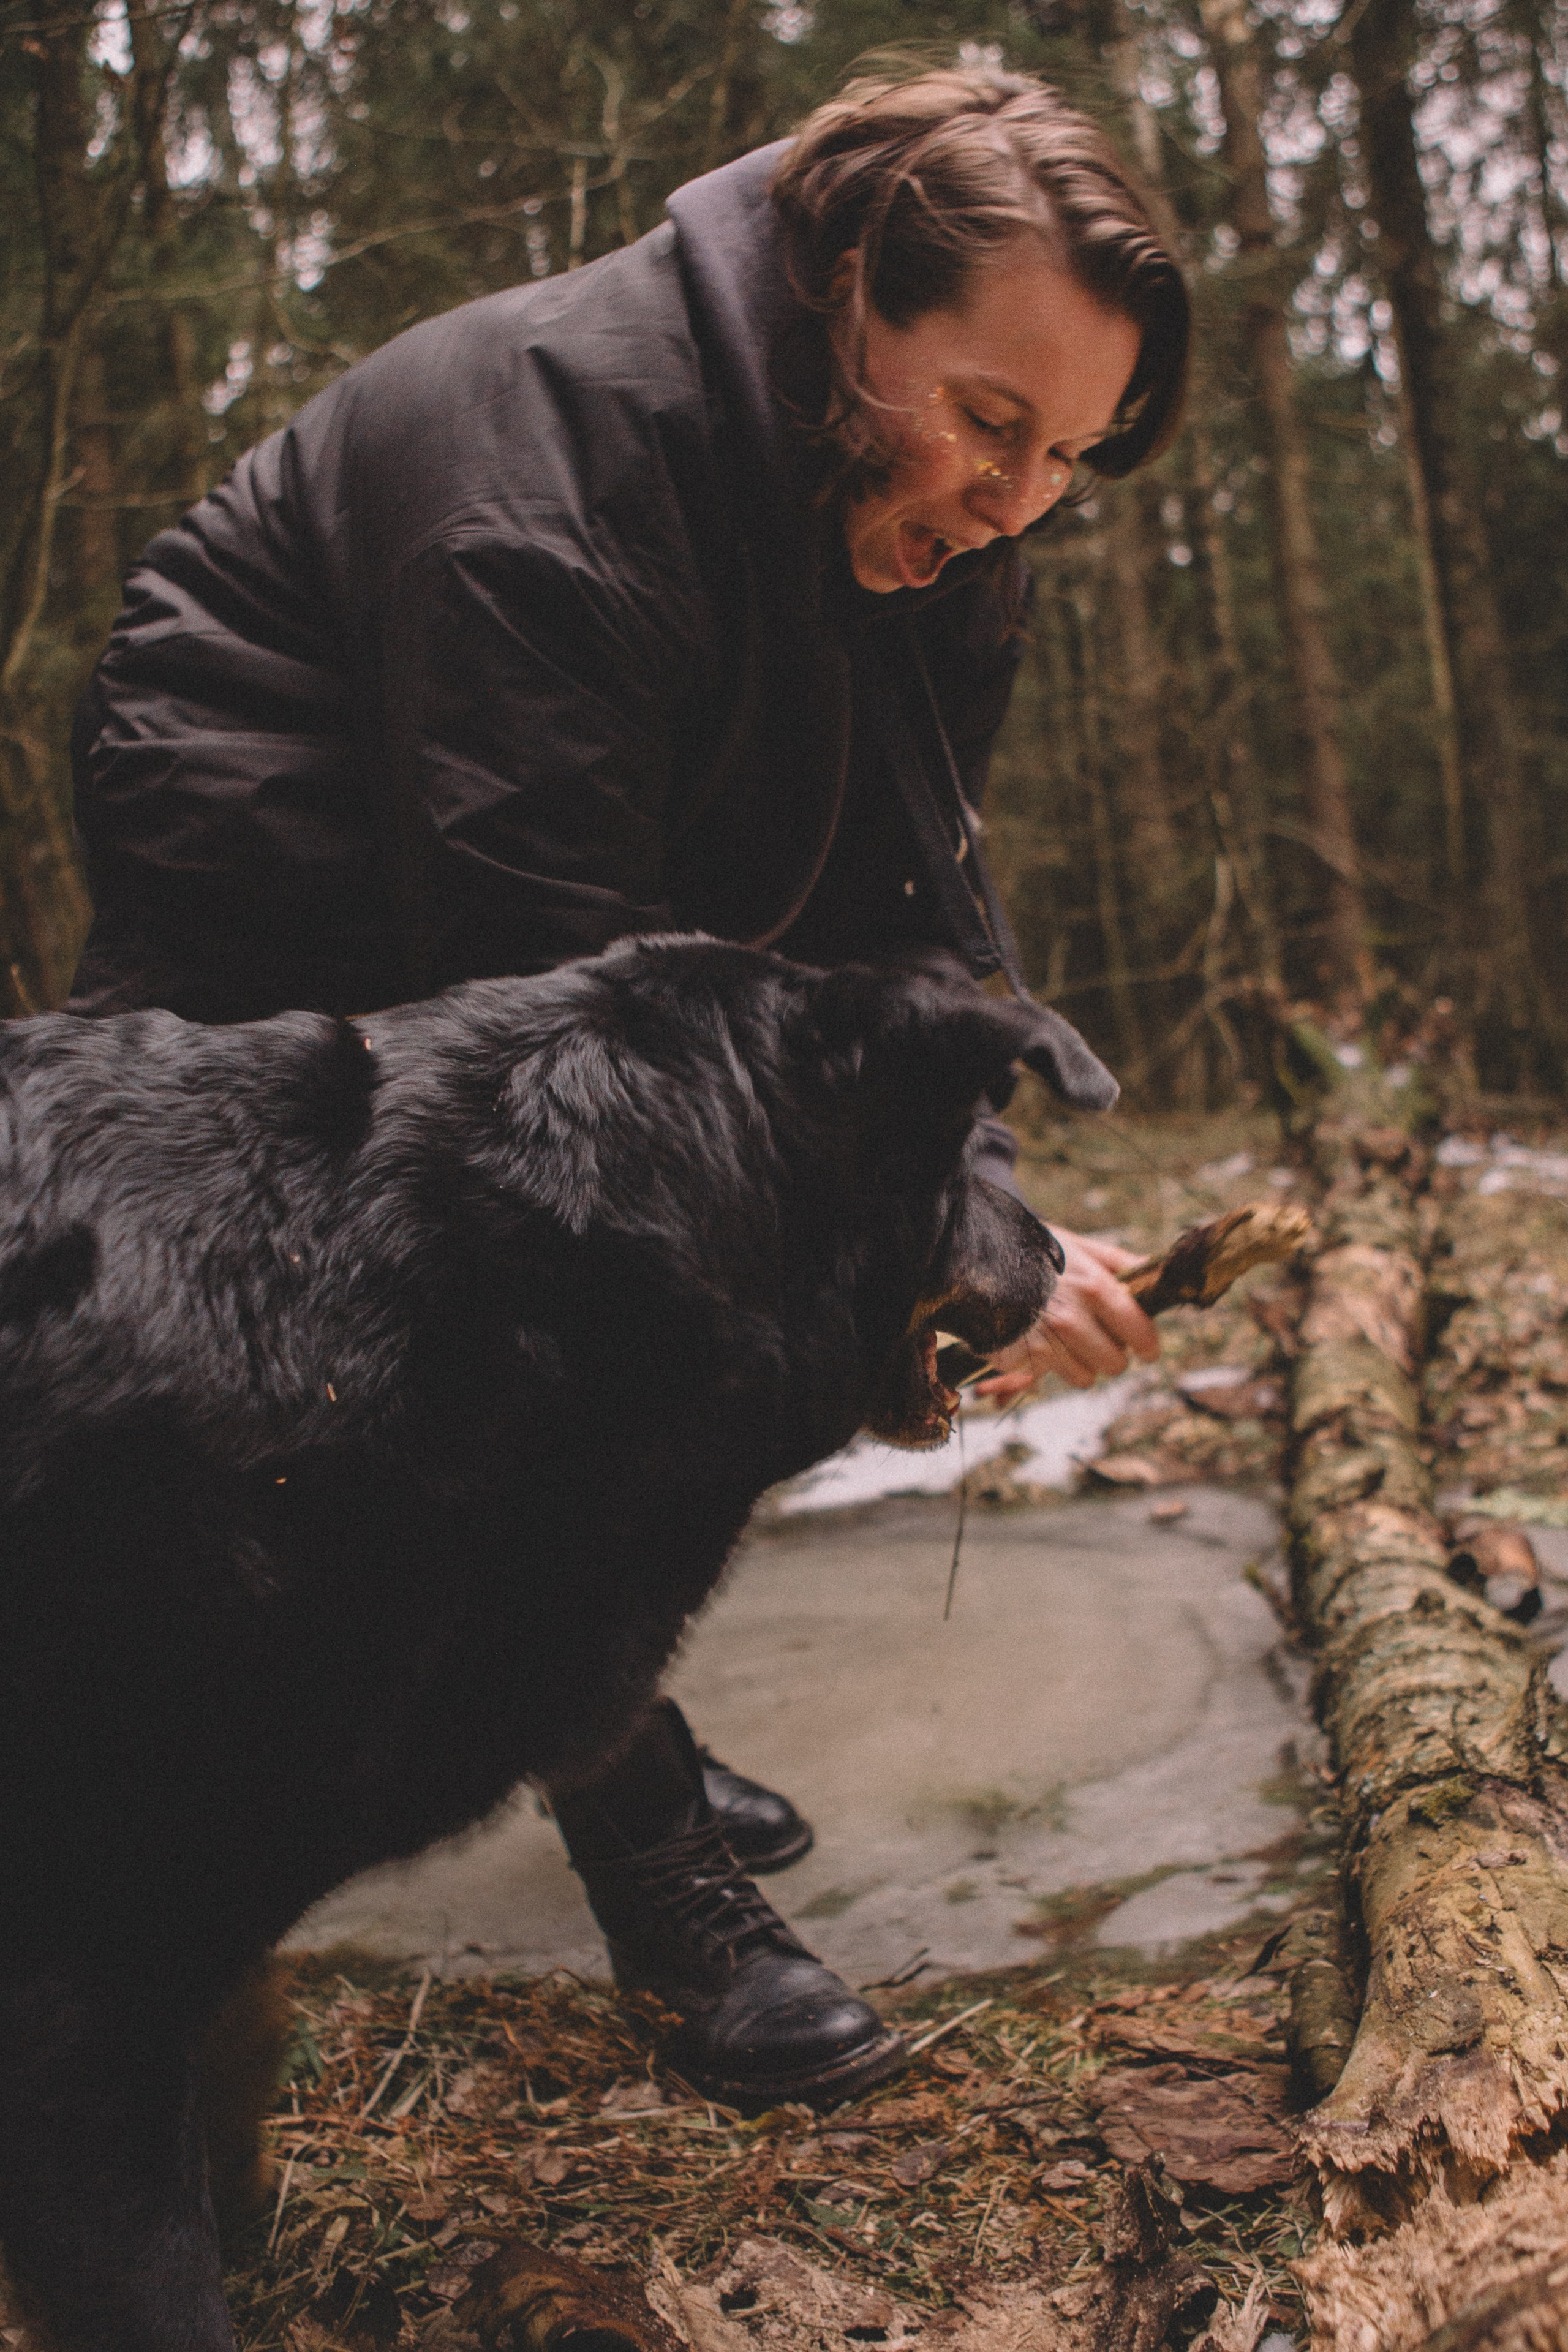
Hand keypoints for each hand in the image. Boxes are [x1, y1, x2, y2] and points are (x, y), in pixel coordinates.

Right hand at [975, 1226, 1159, 1400]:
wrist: (971, 1260)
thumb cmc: (1030, 1250)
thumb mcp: (1077, 1245)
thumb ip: (1118, 1261)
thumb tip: (1155, 1270)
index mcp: (1094, 1287)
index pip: (1138, 1331)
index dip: (1147, 1344)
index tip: (1148, 1349)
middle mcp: (1073, 1318)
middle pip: (1115, 1364)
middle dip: (1109, 1354)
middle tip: (1094, 1337)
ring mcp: (1047, 1342)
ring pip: (1085, 1377)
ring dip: (1078, 1362)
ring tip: (1060, 1336)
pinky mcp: (1022, 1360)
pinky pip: (1052, 1376)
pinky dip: (1047, 1364)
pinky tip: (1034, 1338)